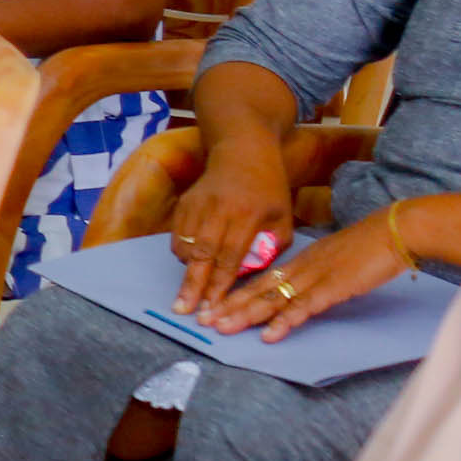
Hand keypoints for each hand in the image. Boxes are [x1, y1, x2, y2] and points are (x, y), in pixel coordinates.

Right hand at [165, 142, 294, 318]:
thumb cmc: (268, 188)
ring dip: (186, 271)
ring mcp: (198, 204)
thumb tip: (252, 275)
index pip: (231, 255)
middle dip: (192, 285)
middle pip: (202, 254)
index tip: (213, 307)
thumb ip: (271, 247)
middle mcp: (219, 209)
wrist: (242, 150)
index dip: (220, 283)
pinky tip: (190, 264)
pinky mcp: (185, 202)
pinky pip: (177, 234)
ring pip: (186, 245)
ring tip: (186, 294)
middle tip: (183, 309)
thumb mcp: (283, 217)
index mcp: (248, 214)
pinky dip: (182, 252)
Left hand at [200, 214, 407, 340]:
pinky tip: (268, 335)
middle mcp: (300, 268)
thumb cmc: (368, 247)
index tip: (212, 305)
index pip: (260, 279)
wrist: (393, 232)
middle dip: (229, 306)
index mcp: (299, 261)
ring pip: (273, 299)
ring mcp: (314, 277)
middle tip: (203, 320)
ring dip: (245, 315)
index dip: (234, 293)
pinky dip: (285, 322)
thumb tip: (298, 288)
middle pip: (257, 289)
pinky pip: (304, 307)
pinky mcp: (332, 288)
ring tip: (222, 328)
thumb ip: (314, 273)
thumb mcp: (332, 259)